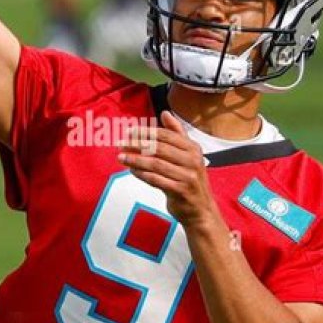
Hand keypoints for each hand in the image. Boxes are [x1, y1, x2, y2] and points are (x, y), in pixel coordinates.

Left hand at [117, 111, 219, 227]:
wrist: (201, 210)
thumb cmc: (189, 180)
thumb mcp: (188, 155)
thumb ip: (177, 134)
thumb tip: (165, 112)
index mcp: (193, 148)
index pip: (166, 135)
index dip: (146, 132)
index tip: (129, 131)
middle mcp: (192, 160)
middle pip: (159, 148)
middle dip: (137, 144)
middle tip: (121, 143)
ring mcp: (187, 176)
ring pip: (155, 164)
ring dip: (136, 160)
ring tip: (121, 157)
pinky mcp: (180, 191)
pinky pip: (156, 179)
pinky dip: (142, 174)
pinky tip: (132, 171)